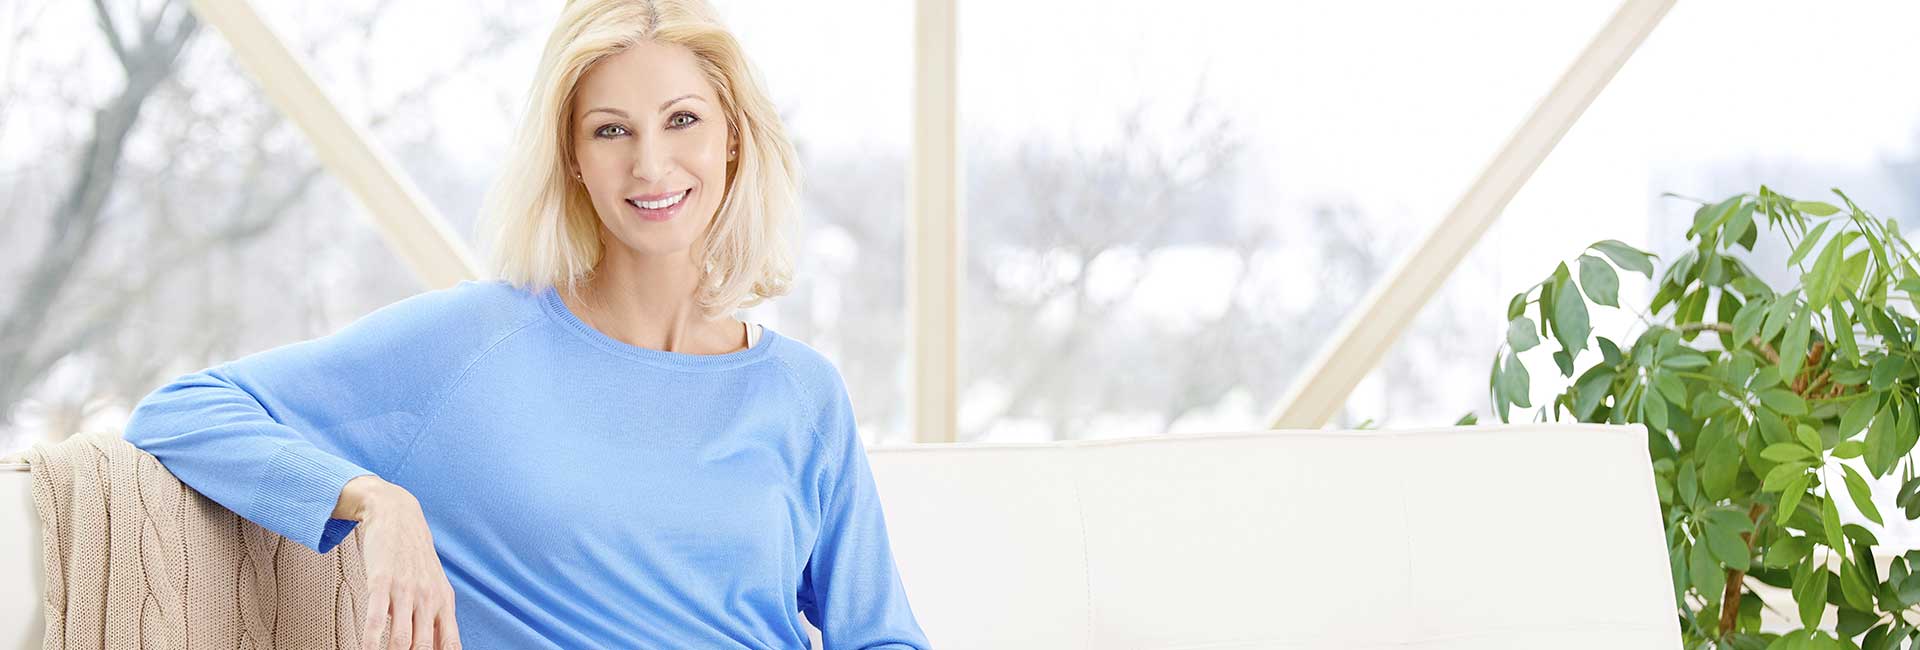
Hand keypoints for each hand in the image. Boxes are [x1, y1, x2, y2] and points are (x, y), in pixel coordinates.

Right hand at [338, 476, 461, 648]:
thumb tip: (438, 647)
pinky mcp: (381, 582)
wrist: (397, 515)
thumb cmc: (415, 556)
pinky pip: (373, 620)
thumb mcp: (435, 586)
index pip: (449, 645)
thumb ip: (435, 618)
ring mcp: (406, 591)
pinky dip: (368, 641)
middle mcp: (428, 599)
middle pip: (422, 648)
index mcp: (444, 603)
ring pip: (400, 640)